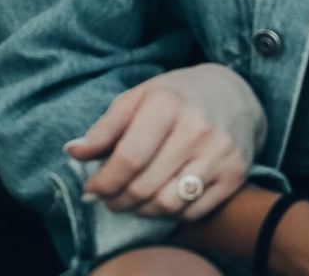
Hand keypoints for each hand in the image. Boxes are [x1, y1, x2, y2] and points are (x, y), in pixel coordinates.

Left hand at [68, 64, 264, 219]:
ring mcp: (220, 154)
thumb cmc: (175, 98)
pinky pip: (193, 212)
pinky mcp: (236, 175)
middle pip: (145, 186)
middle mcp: (197, 129)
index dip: (104, 181)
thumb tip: (72, 152)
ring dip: (141, 211)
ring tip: (130, 200)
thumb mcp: (137, 99)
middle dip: (117, 200)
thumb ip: (104, 128)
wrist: (233, 96)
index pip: (129, 158)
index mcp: (167, 104)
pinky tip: (159, 198)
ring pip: (168, 205)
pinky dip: (169, 213)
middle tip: (107, 199)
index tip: (91, 190)